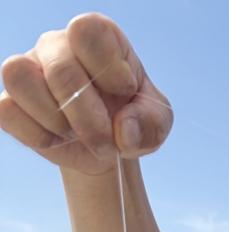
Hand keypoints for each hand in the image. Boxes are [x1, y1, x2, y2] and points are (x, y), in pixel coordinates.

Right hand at [0, 12, 172, 174]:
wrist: (107, 147)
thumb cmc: (132, 121)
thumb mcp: (156, 123)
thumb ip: (150, 123)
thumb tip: (124, 130)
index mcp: (95, 37)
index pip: (87, 30)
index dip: (107, 67)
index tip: (125, 91)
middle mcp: (57, 46)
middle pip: (60, 69)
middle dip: (88, 119)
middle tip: (106, 145)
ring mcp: (29, 70)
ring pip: (19, 77)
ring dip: (55, 120)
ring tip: (76, 135)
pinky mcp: (12, 101)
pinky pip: (7, 111)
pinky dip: (36, 135)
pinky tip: (57, 140)